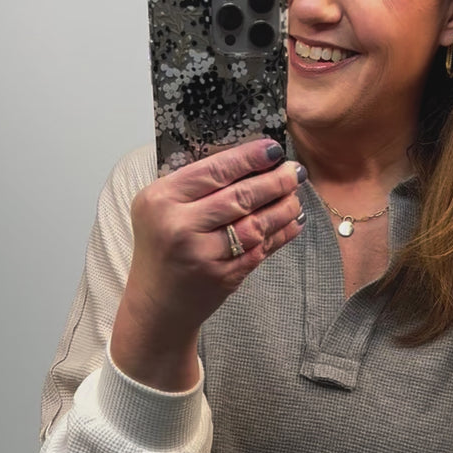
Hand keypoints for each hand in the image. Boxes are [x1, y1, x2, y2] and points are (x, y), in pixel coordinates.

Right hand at [111, 138, 304, 388]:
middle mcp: (179, 225)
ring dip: (283, 208)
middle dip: (275, 181)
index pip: (214, 170)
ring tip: (296, 196)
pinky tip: (293, 223)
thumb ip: (194, 187)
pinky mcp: (221, 276)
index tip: (274, 149)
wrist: (156, 303)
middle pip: (240, 196)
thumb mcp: (161, 209)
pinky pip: (260, 250)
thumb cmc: (161, 249)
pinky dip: (281, 234)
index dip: (249, 158)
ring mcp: (202, 254)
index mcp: (161, 199)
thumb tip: (248, 161)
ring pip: (254, 224)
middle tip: (295, 172)